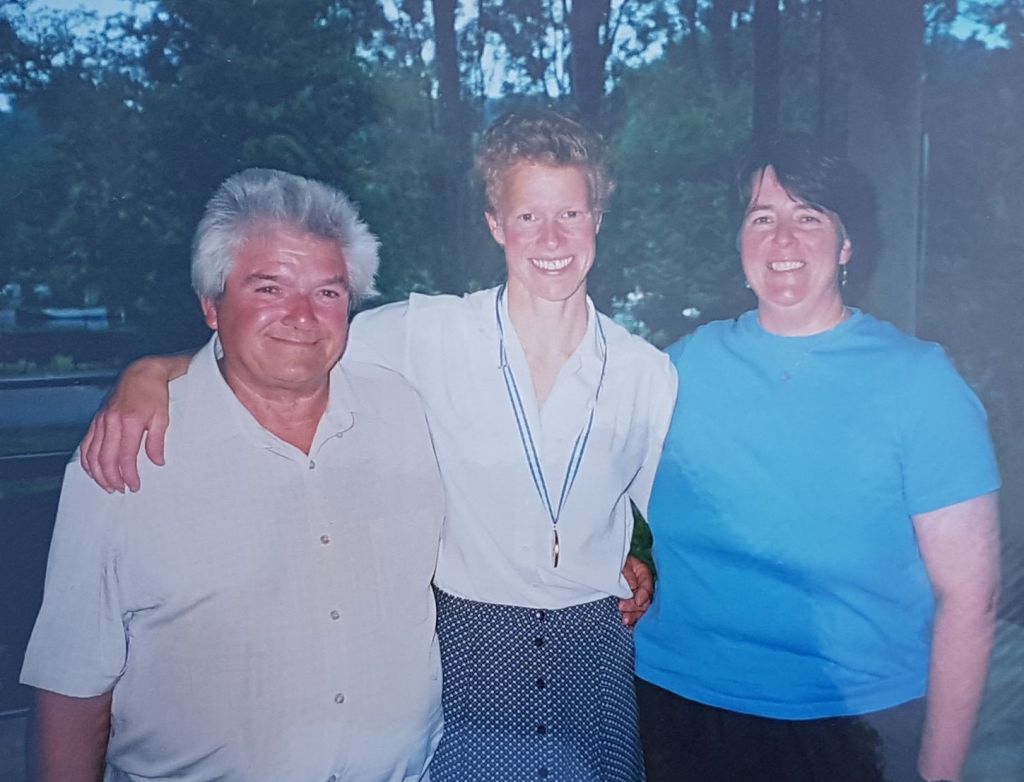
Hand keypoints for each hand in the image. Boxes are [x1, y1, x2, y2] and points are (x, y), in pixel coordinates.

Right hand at [80, 356, 179, 492]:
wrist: (141, 372)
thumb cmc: (155, 393)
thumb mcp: (162, 417)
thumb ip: (156, 441)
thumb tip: (157, 462)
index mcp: (129, 422)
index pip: (125, 457)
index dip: (128, 475)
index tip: (135, 486)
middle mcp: (111, 422)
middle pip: (105, 459)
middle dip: (112, 479)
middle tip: (121, 490)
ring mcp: (101, 420)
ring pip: (92, 454)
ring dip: (98, 473)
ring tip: (107, 486)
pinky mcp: (96, 419)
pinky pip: (86, 444)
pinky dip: (87, 460)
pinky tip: (93, 470)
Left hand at [618, 555, 653, 626]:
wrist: (601, 568)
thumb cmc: (612, 563)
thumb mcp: (620, 563)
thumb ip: (627, 573)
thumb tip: (633, 586)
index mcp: (642, 574)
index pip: (647, 584)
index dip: (644, 594)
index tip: (638, 601)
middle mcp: (642, 587)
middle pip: (645, 600)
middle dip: (635, 607)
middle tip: (622, 607)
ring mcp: (637, 598)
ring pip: (641, 610)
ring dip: (634, 616)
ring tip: (625, 619)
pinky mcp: (631, 607)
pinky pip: (634, 615)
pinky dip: (632, 621)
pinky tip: (627, 625)